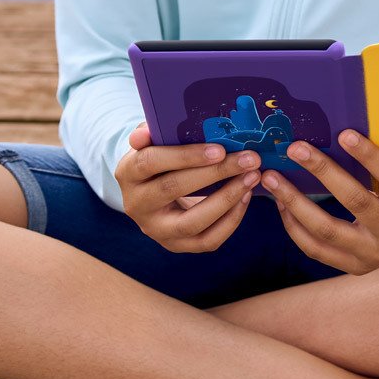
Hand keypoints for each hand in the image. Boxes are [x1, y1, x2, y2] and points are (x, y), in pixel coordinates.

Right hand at [116, 124, 261, 252]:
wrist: (154, 192)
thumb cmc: (160, 158)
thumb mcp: (152, 142)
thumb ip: (149, 133)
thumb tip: (145, 133)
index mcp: (127, 173)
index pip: (151, 162)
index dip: (185, 156)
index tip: (220, 149)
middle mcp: (136, 205)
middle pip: (173, 189)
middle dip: (216, 173)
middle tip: (249, 159)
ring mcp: (156, 230)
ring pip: (192, 222)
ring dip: (227, 199)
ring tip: (252, 177)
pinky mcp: (176, 246)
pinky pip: (207, 240)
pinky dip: (231, 220)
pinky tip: (245, 197)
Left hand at [260, 130, 378, 274]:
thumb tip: (338, 134)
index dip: (368, 155)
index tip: (344, 134)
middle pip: (355, 200)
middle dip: (322, 171)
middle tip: (295, 149)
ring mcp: (373, 254)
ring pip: (326, 230)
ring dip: (294, 202)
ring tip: (273, 179)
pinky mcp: (354, 266)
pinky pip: (316, 249)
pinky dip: (295, 226)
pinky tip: (282, 205)